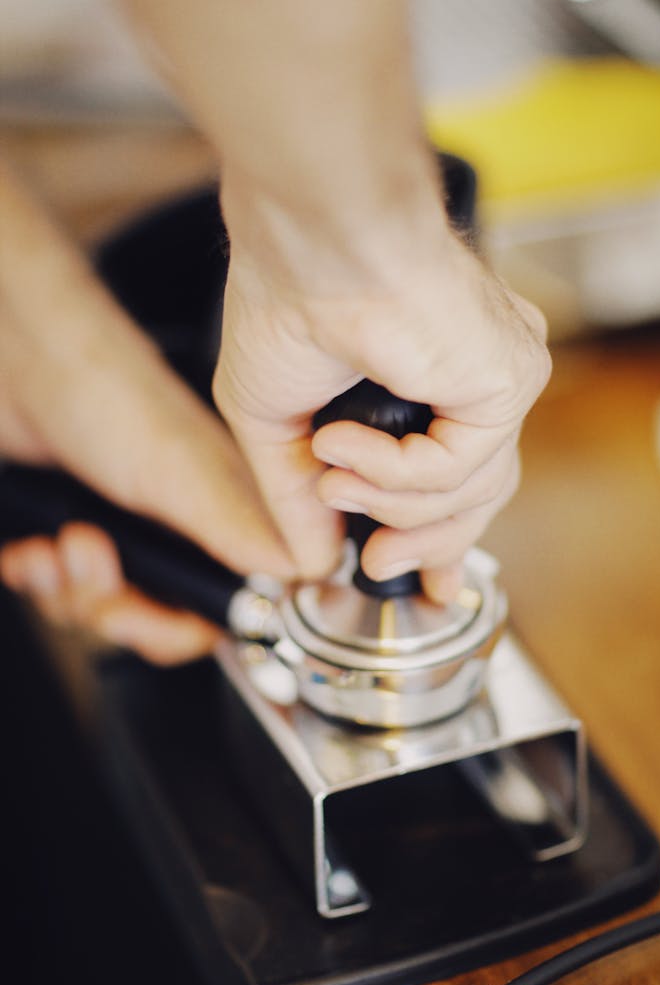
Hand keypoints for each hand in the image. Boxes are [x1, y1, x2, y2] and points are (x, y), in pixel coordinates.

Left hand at [0, 162, 292, 661]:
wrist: (15, 359)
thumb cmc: (104, 391)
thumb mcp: (179, 471)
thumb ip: (240, 529)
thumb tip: (306, 573)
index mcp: (227, 515)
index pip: (229, 607)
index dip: (191, 625)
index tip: (164, 617)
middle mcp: (180, 527)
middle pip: (162, 619)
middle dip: (120, 610)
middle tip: (98, 572)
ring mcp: (126, 531)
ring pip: (106, 610)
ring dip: (72, 590)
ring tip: (61, 544)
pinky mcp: (75, 532)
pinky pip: (59, 592)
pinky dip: (40, 579)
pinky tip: (32, 549)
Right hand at [214, 194, 549, 602]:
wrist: (315, 241)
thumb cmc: (287, 298)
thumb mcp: (272, 422)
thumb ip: (296, 496)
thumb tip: (309, 561)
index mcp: (433, 378)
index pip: (461, 474)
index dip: (442, 536)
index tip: (421, 579)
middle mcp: (475, 377)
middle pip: (480, 494)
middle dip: (426, 543)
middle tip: (376, 564)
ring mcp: (496, 377)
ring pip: (471, 491)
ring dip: (388, 504)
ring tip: (330, 476)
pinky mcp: (507, 378)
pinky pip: (454, 468)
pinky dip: (391, 472)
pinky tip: (343, 443)